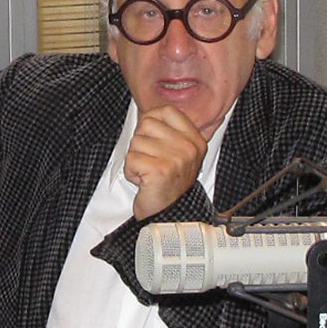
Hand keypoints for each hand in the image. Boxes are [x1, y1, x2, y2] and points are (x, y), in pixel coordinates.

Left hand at [125, 105, 207, 219]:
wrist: (170, 216)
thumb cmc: (169, 186)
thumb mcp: (179, 154)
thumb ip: (168, 132)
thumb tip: (148, 114)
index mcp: (195, 140)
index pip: (165, 111)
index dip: (151, 121)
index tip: (153, 139)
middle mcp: (188, 148)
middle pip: (146, 124)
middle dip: (141, 144)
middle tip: (151, 161)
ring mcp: (176, 158)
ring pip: (136, 142)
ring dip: (136, 159)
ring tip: (149, 173)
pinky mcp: (160, 170)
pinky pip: (131, 159)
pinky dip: (131, 172)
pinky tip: (144, 182)